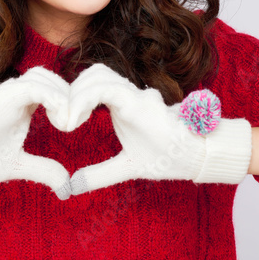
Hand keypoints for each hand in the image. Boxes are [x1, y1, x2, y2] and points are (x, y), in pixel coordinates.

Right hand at [0, 67, 72, 199]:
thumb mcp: (19, 166)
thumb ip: (43, 170)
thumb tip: (66, 186)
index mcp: (20, 107)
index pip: (48, 86)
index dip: (66, 98)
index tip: (76, 121)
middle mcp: (13, 97)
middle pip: (46, 75)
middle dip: (66, 91)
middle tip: (76, 117)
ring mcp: (5, 97)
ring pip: (40, 75)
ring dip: (60, 92)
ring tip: (68, 119)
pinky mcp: (0, 102)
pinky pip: (30, 87)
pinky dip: (51, 95)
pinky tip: (61, 116)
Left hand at [64, 64, 252, 194]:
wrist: (197, 157)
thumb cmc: (167, 156)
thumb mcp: (125, 167)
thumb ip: (100, 174)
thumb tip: (72, 186)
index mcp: (124, 104)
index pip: (94, 83)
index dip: (75, 95)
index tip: (63, 121)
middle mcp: (129, 95)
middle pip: (93, 73)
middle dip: (73, 90)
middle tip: (61, 118)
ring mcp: (135, 96)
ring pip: (98, 75)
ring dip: (77, 93)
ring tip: (68, 120)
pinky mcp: (139, 103)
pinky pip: (106, 89)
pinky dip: (85, 98)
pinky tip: (74, 120)